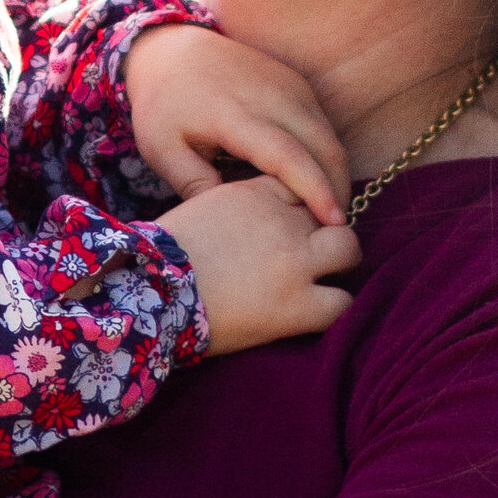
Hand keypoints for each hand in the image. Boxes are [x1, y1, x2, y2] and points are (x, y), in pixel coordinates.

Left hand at [121, 21, 349, 224]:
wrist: (171, 50)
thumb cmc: (163, 105)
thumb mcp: (162, 150)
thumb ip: (195, 186)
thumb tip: (231, 222)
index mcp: (236, 114)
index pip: (289, 156)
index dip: (315, 191)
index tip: (334, 224)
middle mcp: (272, 95)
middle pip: (324, 148)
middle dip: (337, 191)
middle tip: (333, 233)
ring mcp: (289, 85)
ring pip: (329, 136)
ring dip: (335, 174)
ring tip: (326, 214)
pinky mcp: (296, 83)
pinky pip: (322, 124)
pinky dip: (325, 155)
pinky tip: (315, 183)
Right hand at [157, 172, 360, 353]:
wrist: (148, 293)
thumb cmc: (160, 257)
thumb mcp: (199, 208)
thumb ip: (237, 206)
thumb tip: (251, 222)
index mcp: (255, 193)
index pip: (299, 184)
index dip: (297, 207)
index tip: (287, 226)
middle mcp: (283, 220)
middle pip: (330, 213)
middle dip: (324, 231)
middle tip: (308, 254)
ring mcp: (296, 262)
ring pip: (349, 250)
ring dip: (338, 264)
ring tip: (320, 280)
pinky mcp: (299, 306)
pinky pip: (343, 303)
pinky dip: (334, 308)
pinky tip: (314, 313)